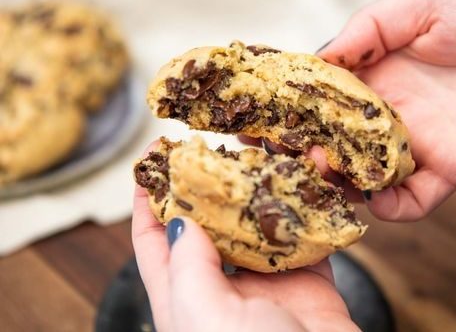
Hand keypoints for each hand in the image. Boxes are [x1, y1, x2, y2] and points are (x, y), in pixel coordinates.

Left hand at [132, 147, 358, 331]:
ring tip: (262, 152)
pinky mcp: (306, 278)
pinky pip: (304, 233)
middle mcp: (222, 286)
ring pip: (257, 221)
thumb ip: (187, 267)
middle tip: (214, 143)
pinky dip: (306, 206)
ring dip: (260, 188)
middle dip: (208, 181)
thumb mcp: (203, 316)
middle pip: (208, 221)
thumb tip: (178, 220)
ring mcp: (266, 281)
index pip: (152, 240)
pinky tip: (305, 180)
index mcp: (183, 297)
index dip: (146, 198)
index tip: (150, 157)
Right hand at [254, 0, 455, 220]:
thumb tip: (320, 57)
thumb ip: (370, 29)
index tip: (262, 114)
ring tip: (316, 174)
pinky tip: (372, 202)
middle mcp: (393, 108)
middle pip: (336, 137)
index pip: (326, 93)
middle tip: (274, 153)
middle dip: (303, 147)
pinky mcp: (450, 168)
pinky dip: (391, 208)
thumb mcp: (426, 1)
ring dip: (338, 179)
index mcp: (381, 68)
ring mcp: (418, 141)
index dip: (293, 104)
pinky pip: (412, 199)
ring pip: (365, 172)